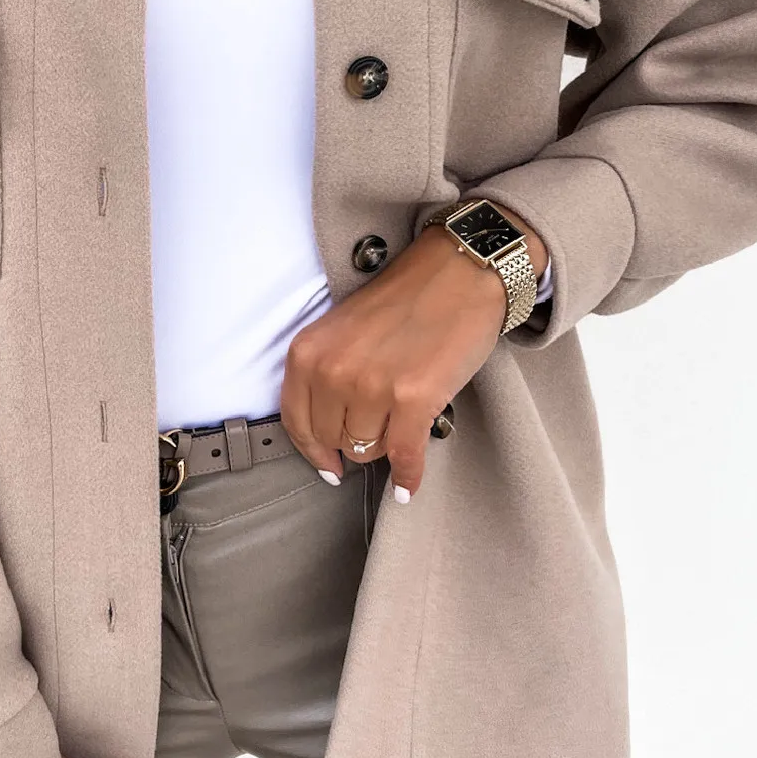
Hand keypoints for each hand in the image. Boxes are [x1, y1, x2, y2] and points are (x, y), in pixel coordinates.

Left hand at [281, 219, 546, 501]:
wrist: (459, 271)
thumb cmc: (405, 299)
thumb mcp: (342, 331)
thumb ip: (326, 376)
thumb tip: (329, 441)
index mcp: (308, 352)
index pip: (297, 424)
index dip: (314, 452)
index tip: (328, 467)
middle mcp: (333, 371)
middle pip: (335, 441)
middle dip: (356, 441)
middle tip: (380, 425)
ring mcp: (372, 387)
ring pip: (368, 451)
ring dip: (386, 445)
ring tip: (403, 420)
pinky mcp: (413, 400)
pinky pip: (404, 457)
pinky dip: (409, 475)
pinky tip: (410, 486)